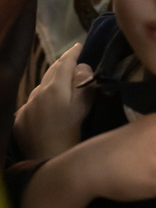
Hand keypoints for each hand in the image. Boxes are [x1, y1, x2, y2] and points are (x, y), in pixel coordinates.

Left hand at [14, 43, 93, 158]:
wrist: (49, 160)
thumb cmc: (72, 133)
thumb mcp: (84, 106)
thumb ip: (84, 83)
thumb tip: (80, 66)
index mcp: (54, 88)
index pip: (64, 63)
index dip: (73, 53)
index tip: (79, 46)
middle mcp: (37, 93)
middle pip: (51, 72)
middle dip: (62, 65)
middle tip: (73, 62)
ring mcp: (25, 107)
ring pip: (40, 88)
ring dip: (50, 84)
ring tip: (61, 87)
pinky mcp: (19, 120)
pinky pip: (31, 104)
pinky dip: (40, 101)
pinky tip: (48, 109)